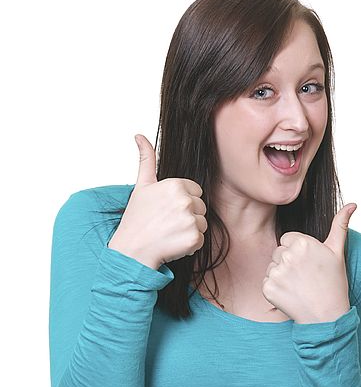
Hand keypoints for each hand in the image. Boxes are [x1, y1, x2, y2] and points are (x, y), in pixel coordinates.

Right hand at [107, 134, 207, 269]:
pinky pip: (201, 239)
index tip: (166, 210)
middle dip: (187, 216)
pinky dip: (189, 244)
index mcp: (175, 184)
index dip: (182, 202)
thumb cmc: (136, 219)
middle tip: (166, 223)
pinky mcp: (194, 238)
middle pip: (200, 207)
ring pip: (202, 223)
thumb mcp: (141, 186)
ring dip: (189, 230)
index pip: (196, 192)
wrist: (131, 251)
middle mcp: (185, 200)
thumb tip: (139, 136)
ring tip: (169, 233)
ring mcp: (190, 220)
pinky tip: (173, 244)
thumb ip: (146, 159)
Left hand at [262, 204, 356, 322]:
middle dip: (289, 262)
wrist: (327, 316)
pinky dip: (275, 289)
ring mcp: (276, 272)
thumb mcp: (338, 252)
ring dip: (281, 275)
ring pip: (272, 266)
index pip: (288, 239)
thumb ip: (340, 225)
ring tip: (299, 286)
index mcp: (302, 242)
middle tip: (305, 276)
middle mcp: (287, 255)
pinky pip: (266, 282)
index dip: (298, 251)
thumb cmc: (334, 283)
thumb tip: (352, 204)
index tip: (310, 264)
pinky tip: (290, 294)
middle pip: (278, 251)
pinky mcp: (267, 288)